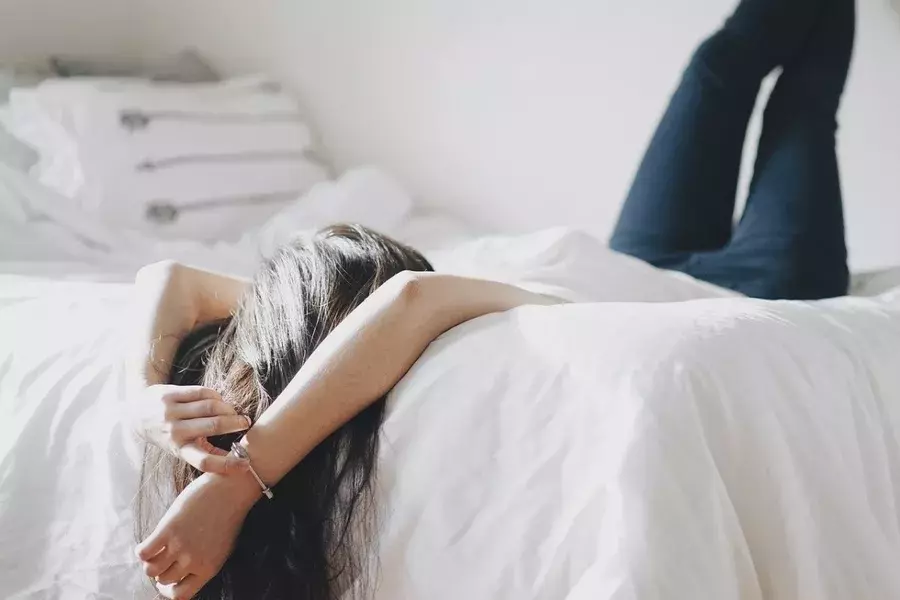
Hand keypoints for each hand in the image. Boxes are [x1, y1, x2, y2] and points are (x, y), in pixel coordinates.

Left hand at [134, 384, 251, 473]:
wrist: (136, 414)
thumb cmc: (166, 434)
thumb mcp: (181, 449)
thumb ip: (205, 453)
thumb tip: (236, 461)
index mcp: (179, 450)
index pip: (203, 461)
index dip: (227, 464)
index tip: (245, 463)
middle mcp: (174, 431)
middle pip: (213, 426)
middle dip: (235, 423)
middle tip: (245, 423)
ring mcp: (171, 412)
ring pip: (210, 407)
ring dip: (228, 408)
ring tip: (233, 411)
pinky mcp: (170, 395)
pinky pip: (201, 392)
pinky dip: (216, 396)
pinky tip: (219, 401)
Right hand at [136, 472, 259, 598]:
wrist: (232, 489)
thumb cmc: (227, 514)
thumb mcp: (220, 547)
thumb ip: (202, 562)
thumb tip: (181, 572)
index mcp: (209, 569)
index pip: (181, 595)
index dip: (169, 590)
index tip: (165, 580)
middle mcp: (194, 561)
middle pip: (164, 579)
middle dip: (160, 571)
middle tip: (161, 557)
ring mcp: (180, 546)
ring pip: (151, 569)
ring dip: (150, 562)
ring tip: (155, 550)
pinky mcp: (169, 529)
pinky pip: (143, 552)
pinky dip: (141, 550)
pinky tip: (148, 542)